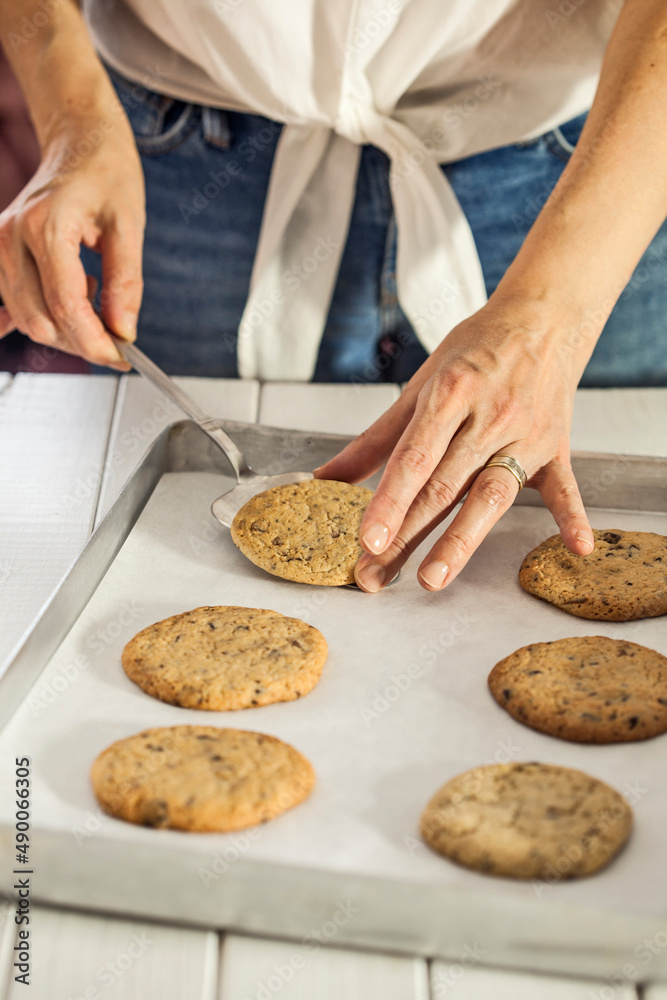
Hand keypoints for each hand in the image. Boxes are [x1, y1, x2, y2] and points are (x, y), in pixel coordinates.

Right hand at [0, 105, 144, 368]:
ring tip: (93, 290)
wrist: (78, 141)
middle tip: (117, 334)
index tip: (122, 360)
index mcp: (46, 226)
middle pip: (42, 321)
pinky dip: (38, 319)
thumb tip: (124, 332)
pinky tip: (62, 318)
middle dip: (82, 340)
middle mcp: (10, 237)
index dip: (95, 342)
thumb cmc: (108, 175)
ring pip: (27, 319)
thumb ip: (126, 283)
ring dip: (65, 328)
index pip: (66, 306)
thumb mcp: (130, 226)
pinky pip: (10, 306)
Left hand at [315, 299, 595, 592]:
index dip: (389, 500)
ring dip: (462, 540)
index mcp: (451, 393)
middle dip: (406, 535)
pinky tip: (576, 548)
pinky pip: (565, 487)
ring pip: (491, 494)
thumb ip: (376, 438)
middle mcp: (489, 417)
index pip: (414, 457)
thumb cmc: (476, 352)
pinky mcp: (556, 449)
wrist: (543, 318)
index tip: (367, 539)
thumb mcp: (421, 384)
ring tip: (431, 578)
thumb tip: (326, 477)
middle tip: (374, 576)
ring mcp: (525, 435)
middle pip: (443, 486)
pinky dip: (572, 517)